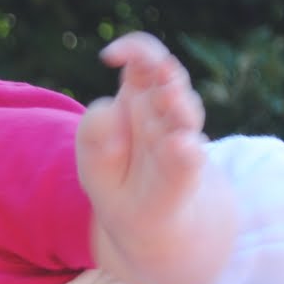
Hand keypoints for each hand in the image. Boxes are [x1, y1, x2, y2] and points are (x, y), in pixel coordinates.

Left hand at [77, 31, 208, 246]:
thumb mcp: (94, 162)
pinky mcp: (186, 178)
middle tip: (159, 70)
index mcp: (137, 105)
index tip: (110, 55)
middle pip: (169, 81)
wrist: (154, 233)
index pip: (143, 64)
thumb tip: (111, 108)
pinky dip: (185, 152)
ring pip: (185, 113)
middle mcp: (163, 118)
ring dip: (178, 104)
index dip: (135, 50)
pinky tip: (182, 146)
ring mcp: (179, 145)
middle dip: (163, 73)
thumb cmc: (121, 187)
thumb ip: (95, 134)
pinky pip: (188, 159)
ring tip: (170, 97)